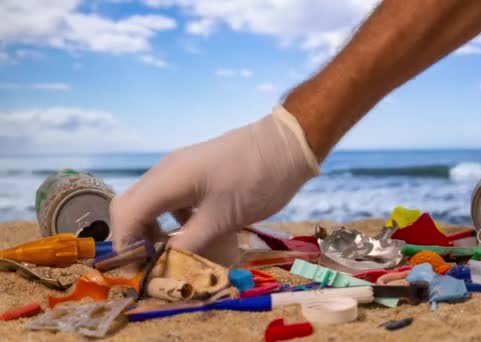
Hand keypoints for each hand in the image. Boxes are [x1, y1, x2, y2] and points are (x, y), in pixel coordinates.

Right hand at [110, 105, 318, 265]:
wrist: (288, 144)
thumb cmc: (256, 180)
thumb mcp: (222, 220)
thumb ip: (188, 245)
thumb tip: (163, 270)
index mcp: (167, 180)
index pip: (126, 215)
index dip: (125, 246)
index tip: (138, 272)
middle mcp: (166, 171)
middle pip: (131, 206)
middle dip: (136, 238)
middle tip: (152, 265)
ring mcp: (181, 169)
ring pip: (151, 202)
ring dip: (154, 229)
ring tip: (171, 254)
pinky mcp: (196, 171)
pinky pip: (171, 197)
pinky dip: (173, 218)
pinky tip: (192, 233)